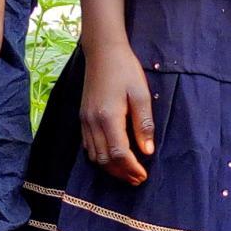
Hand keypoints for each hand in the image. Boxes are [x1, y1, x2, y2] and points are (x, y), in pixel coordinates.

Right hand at [80, 38, 154, 184]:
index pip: (119, 153)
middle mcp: (93, 122)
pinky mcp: (82, 117)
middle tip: (138, 178)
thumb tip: (147, 151)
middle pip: (105, 159)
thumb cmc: (125, 70)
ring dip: (111, 168)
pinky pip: (88, 146)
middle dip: (121, 172)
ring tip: (127, 172)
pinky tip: (112, 157)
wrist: (102, 51)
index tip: (144, 175)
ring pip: (94, 155)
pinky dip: (100, 156)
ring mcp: (85, 120)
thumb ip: (143, 124)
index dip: (131, 168)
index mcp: (109, 117)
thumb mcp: (141, 94)